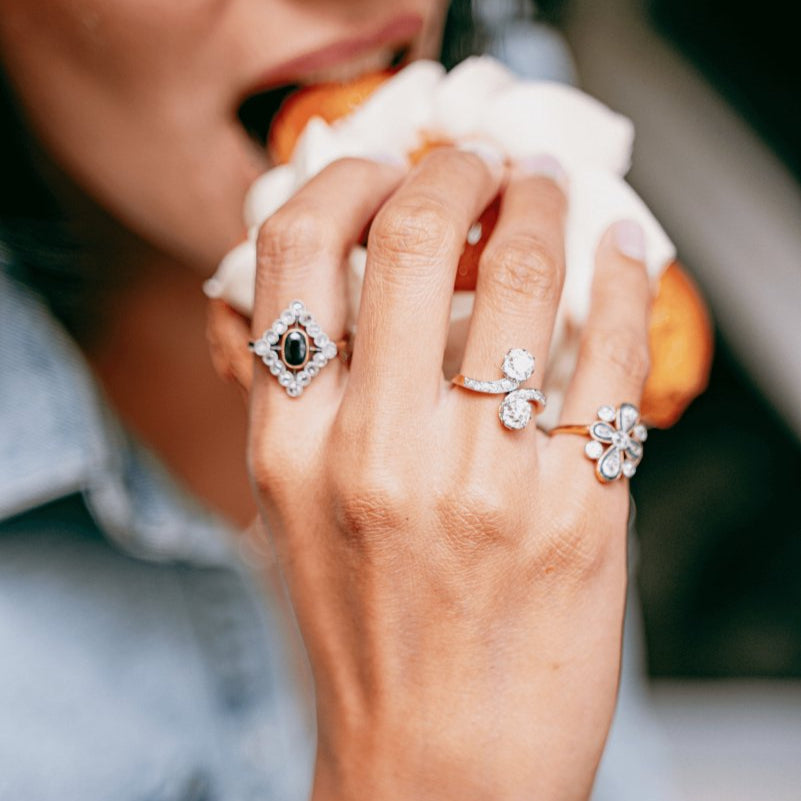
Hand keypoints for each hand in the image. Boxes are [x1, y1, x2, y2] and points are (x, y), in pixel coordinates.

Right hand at [223, 148, 650, 798]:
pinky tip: (621, 253)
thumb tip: (358, 290)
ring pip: (524, 280)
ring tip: (550, 193)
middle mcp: (375, 451)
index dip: (342, 182)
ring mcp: (480, 479)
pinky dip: (622, 280)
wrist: (435, 766)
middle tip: (483, 163)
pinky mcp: (574, 510)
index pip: (293, 255)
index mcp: (291, 445)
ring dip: (544, 210)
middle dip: (457, 172)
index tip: (383, 170)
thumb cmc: (368, 637)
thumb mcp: (299, 513)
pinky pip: (608, 355)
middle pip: (414, 237)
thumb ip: (317, 400)